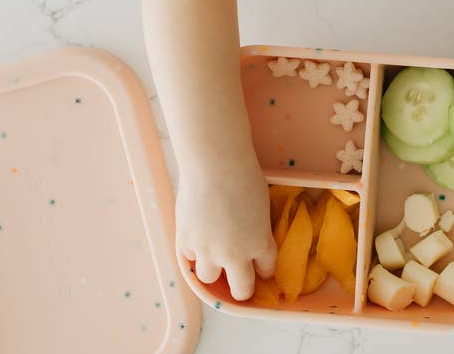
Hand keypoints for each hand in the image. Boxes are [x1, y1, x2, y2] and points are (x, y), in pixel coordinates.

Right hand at [176, 160, 276, 299]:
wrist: (215, 163)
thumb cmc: (244, 175)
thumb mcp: (260, 205)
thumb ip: (255, 227)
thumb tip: (248, 235)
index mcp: (260, 243)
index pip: (267, 269)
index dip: (264, 267)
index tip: (261, 264)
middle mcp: (235, 254)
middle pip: (241, 289)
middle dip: (242, 287)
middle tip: (239, 277)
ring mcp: (208, 251)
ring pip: (209, 278)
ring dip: (213, 267)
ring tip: (212, 251)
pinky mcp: (186, 242)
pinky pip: (189, 258)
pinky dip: (193, 250)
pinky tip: (197, 234)